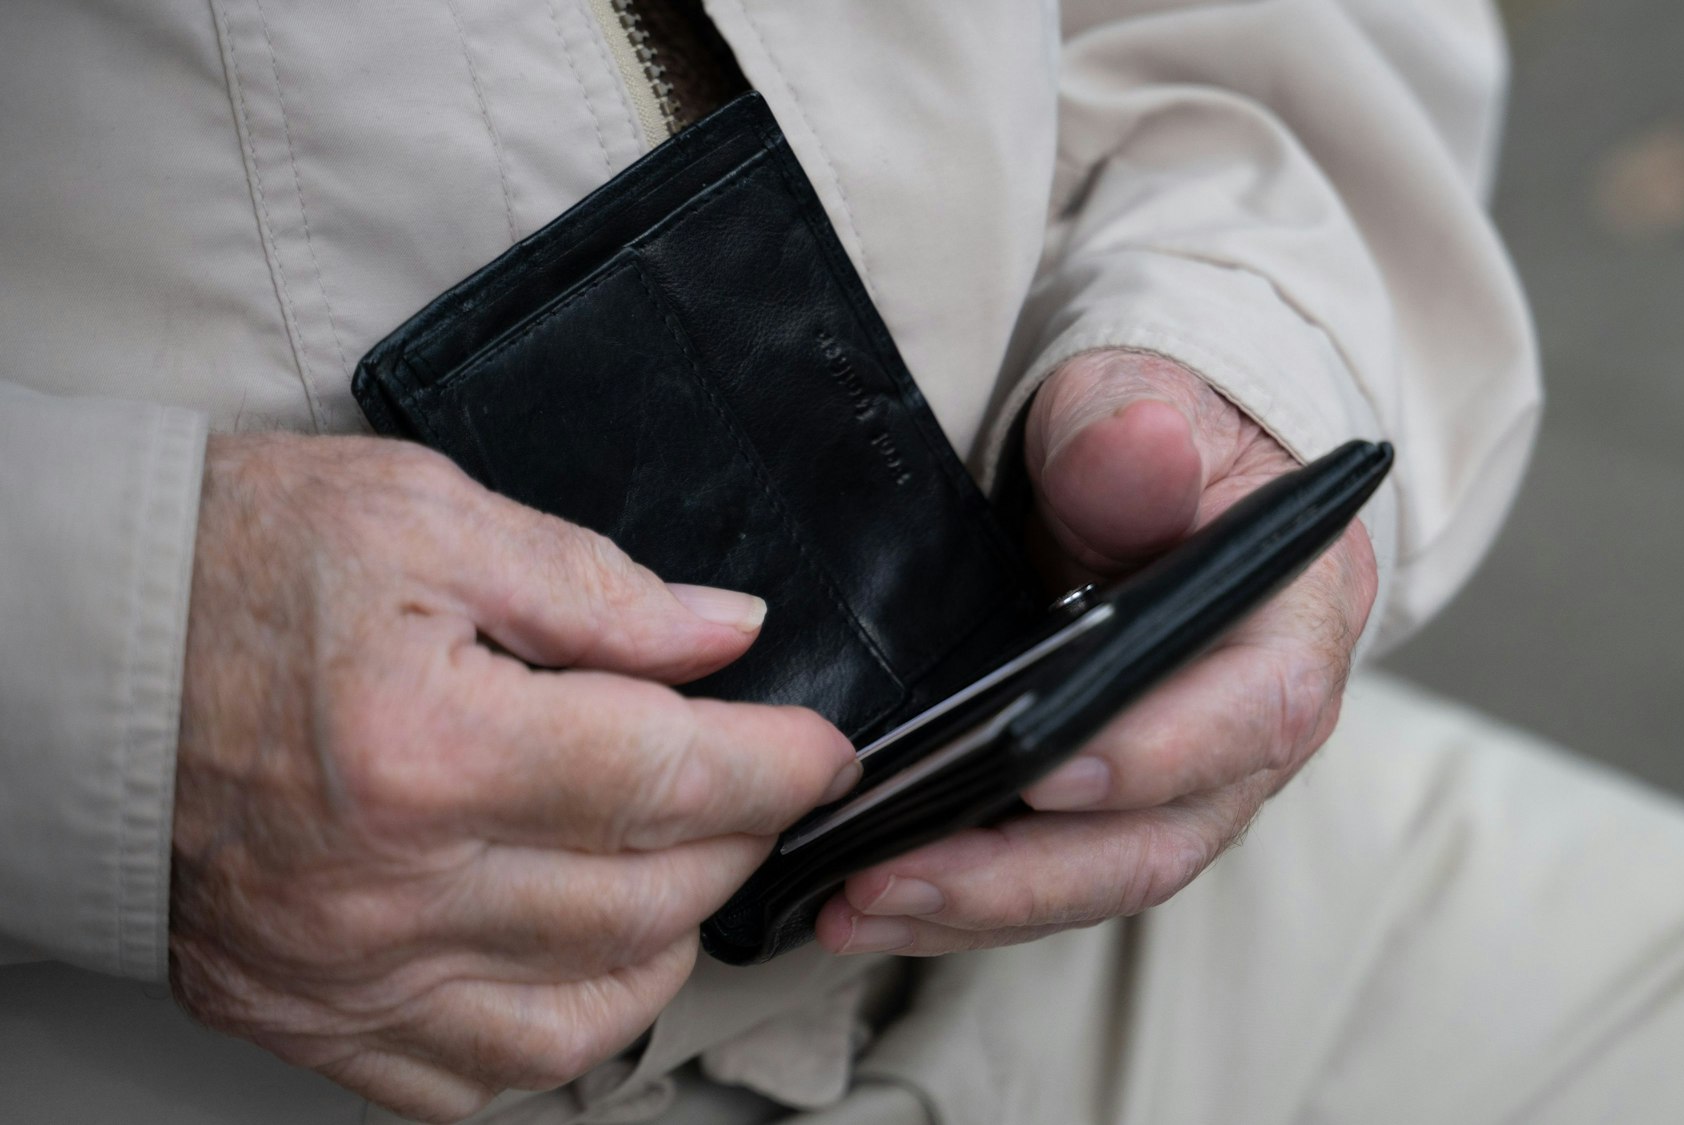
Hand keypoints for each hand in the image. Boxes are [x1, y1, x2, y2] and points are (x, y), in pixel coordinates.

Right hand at [171, 434, 855, 1122]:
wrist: (76, 656)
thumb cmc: (236, 571)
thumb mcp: (425, 520)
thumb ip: (596, 588)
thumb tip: (727, 634)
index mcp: (427, 747)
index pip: (668, 779)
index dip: (778, 764)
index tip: (820, 750)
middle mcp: (390, 886)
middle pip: (647, 897)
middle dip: (738, 839)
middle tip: (750, 784)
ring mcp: (348, 972)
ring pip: (585, 1013)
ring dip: (669, 939)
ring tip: (675, 864)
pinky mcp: (312, 1017)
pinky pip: (477, 1079)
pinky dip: (561, 1027)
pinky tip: (577, 955)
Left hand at [816, 349, 1375, 953]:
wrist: (1151, 466)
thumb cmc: (1161, 433)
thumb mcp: (1146, 399)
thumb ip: (1135, 432)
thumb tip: (1139, 446)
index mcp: (1295, 626)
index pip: (1252, 712)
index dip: (1155, 754)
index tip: (1044, 773)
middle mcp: (1255, 731)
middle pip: (1158, 838)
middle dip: (1024, 876)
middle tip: (896, 876)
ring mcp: (1187, 785)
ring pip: (1096, 878)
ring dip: (974, 906)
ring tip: (853, 908)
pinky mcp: (1117, 810)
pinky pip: (1051, 876)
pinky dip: (963, 899)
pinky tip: (870, 901)